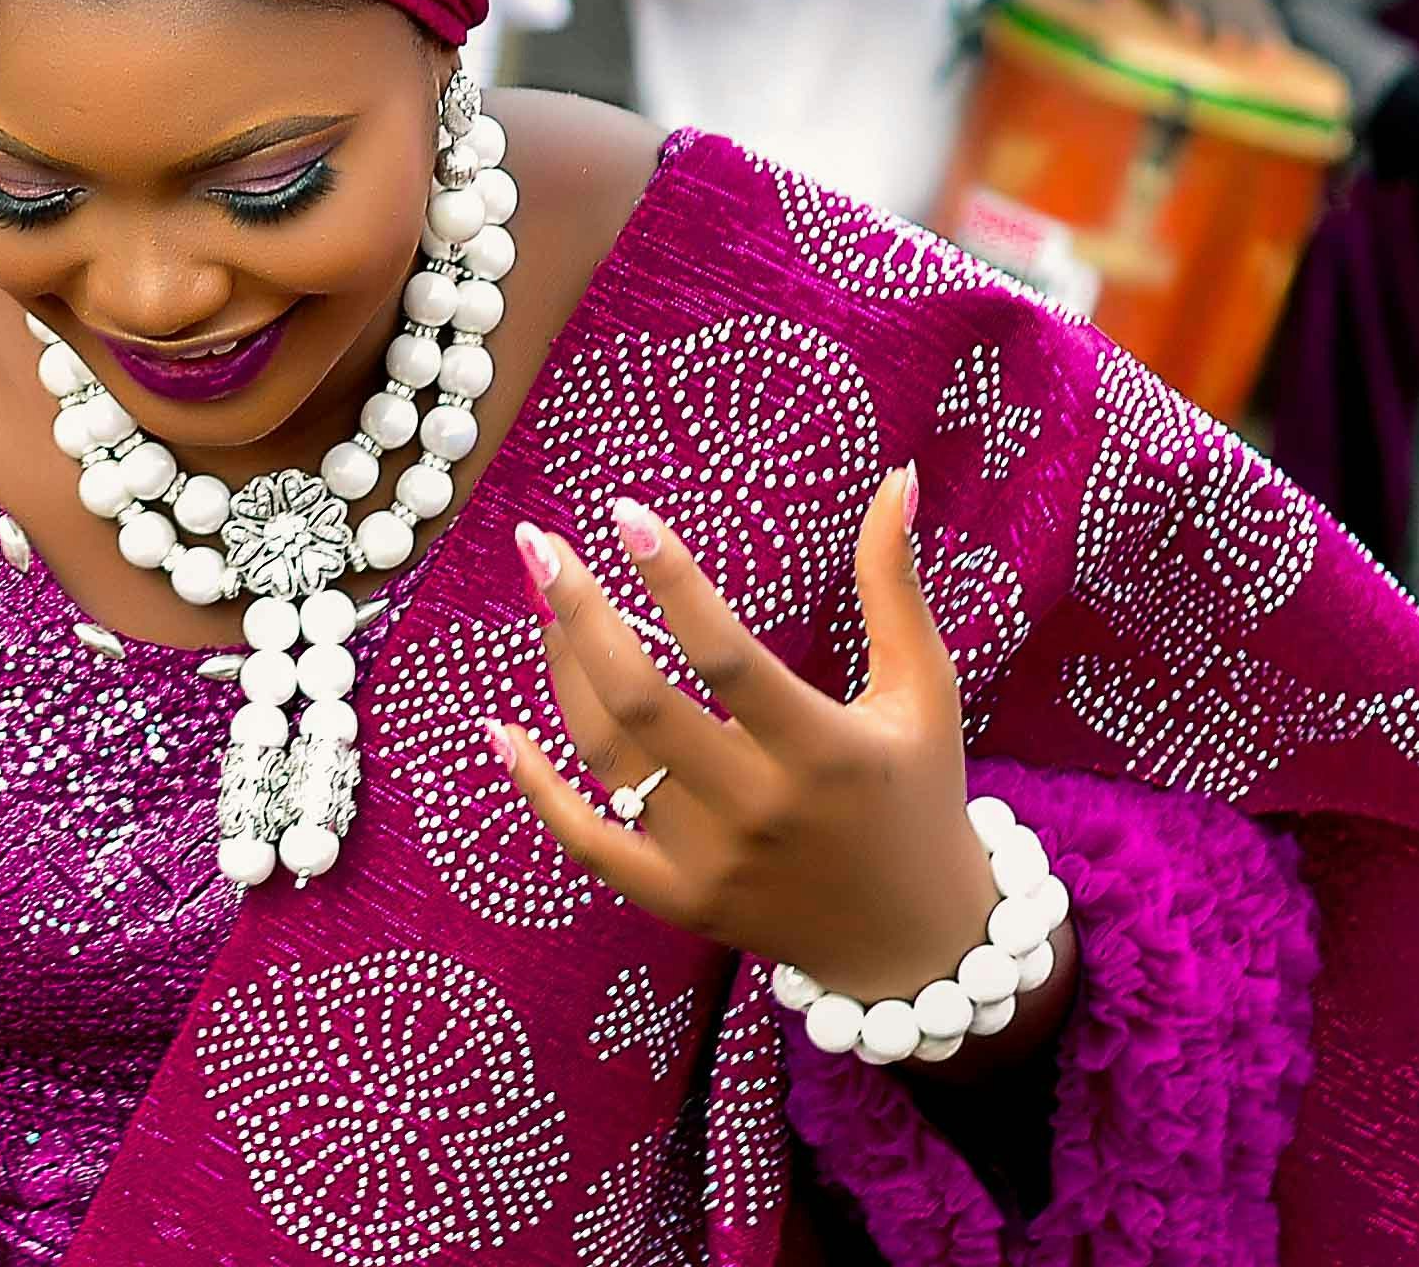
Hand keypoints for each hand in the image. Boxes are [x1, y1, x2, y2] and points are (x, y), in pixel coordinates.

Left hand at [490, 468, 1064, 1046]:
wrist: (915, 941)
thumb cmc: (919, 792)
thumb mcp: (922, 689)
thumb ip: (894, 585)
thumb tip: (895, 477)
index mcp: (824, 750)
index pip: (727, 655)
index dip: (672, 583)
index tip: (624, 513)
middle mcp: (761, 808)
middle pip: (643, 702)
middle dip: (579, 613)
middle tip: (536, 544)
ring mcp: (714, 862)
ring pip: (609, 758)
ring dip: (564, 674)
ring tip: (546, 608)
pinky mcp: (681, 902)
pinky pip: (589, 843)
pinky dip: (535, 789)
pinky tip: (495, 729)